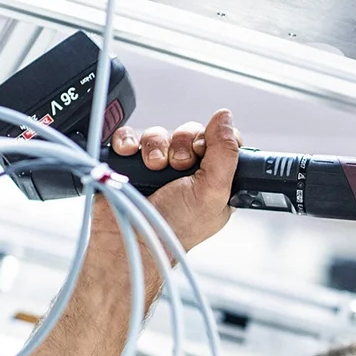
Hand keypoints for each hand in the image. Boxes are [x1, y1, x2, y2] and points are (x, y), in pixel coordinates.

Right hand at [105, 109, 242, 252]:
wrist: (130, 238)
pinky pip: (130, 136)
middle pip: (190, 132)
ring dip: (156, 147)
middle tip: (179, 166)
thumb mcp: (213, 191)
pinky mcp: (130, 163)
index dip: (213, 139)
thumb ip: (226, 153)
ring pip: (160, 133)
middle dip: (183, 144)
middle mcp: (188, 172)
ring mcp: (157, 167)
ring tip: (154, 167)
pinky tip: (130, 157)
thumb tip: (225, 117)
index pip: (221, 141)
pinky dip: (129, 142)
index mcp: (214, 180)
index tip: (204, 150)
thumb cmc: (174, 227)